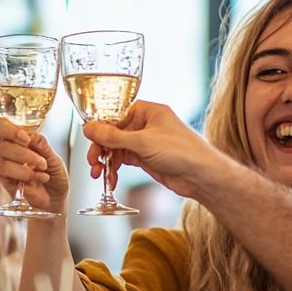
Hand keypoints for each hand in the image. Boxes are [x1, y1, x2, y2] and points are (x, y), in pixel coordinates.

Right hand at [0, 116, 68, 212]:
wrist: (56, 196)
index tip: (26, 138)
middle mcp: (7, 150)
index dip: (7, 129)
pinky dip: (26, 177)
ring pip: (2, 164)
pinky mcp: (5, 182)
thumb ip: (42, 146)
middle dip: (22, 153)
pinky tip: (39, 178)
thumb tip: (32, 135)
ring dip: (24, 168)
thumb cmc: (54, 173)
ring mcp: (4, 166)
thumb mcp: (54, 157)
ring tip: (42, 170)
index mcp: (16, 137)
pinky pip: (8, 179)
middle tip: (41, 160)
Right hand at [81, 101, 222, 198]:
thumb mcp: (142, 142)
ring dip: (106, 161)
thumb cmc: (182, 151)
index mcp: (148, 111)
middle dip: (101, 148)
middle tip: (93, 161)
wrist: (202, 176)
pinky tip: (111, 179)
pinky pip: (124, 160)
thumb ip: (113, 136)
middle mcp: (146, 125)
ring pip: (117, 148)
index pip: (115, 113)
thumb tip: (89, 128)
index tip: (89, 137)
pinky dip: (116, 169)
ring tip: (98, 173)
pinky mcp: (146, 158)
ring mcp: (146, 142)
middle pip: (113, 133)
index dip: (100, 126)